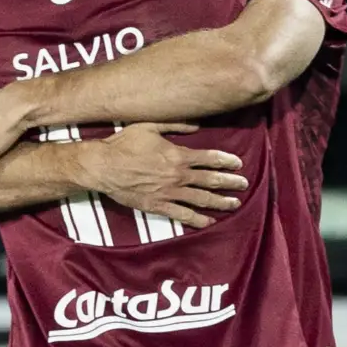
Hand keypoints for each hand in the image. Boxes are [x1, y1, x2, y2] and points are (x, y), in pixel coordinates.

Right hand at [81, 124, 245, 227]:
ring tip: (234, 204)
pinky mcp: (158, 206)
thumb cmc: (123, 144)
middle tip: (244, 185)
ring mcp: (169, 193)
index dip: (226, 161)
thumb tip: (196, 125)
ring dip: (220, 202)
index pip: (210, 159)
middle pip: (211, 181)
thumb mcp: (149, 126)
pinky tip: (208, 222)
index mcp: (177, 155)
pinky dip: (197, 220)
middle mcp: (177, 176)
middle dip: (230, 183)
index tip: (238, 164)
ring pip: (201, 200)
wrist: (103, 166)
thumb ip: (175, 125)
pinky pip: (182, 215)